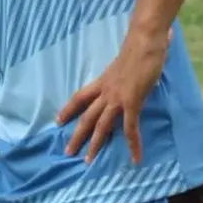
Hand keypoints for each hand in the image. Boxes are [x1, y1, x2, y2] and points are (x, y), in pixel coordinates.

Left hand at [57, 27, 170, 163]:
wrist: (145, 41)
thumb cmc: (140, 44)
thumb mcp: (128, 58)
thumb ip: (130, 63)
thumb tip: (137, 60)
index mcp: (104, 80)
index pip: (80, 96)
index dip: (68, 109)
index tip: (58, 120)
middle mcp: (106, 90)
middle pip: (86, 115)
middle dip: (76, 134)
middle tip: (67, 152)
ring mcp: (117, 98)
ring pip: (101, 125)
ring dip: (94, 144)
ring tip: (88, 161)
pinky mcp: (132, 103)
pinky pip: (131, 128)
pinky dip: (133, 144)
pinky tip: (135, 158)